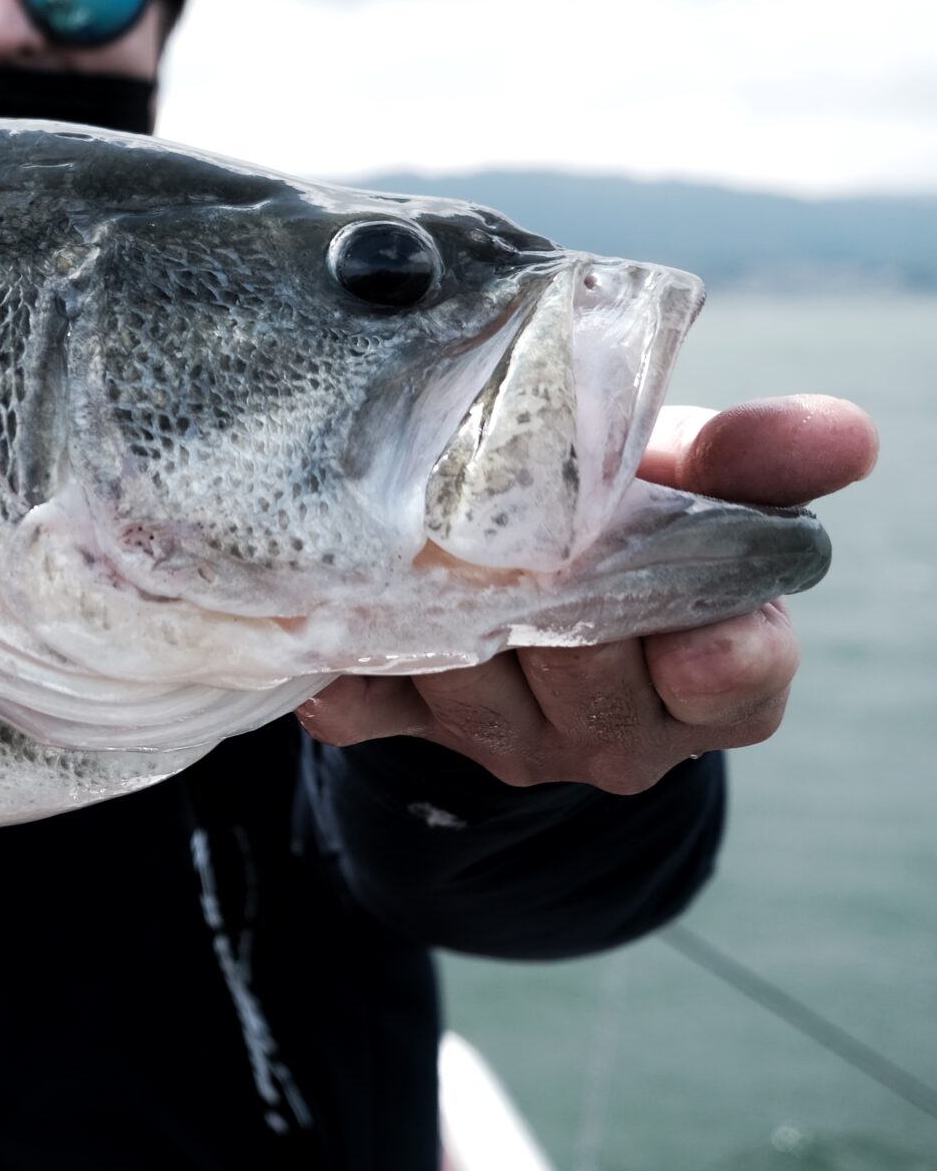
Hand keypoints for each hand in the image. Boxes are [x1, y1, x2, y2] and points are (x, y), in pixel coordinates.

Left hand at [297, 395, 877, 792]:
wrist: (514, 569)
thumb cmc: (623, 508)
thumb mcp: (697, 478)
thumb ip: (759, 458)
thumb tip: (845, 433)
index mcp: (717, 679)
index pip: (734, 685)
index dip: (718, 661)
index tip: (696, 631)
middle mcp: (616, 729)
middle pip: (582, 669)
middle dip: (553, 593)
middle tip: (516, 523)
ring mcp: (503, 738)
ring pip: (466, 679)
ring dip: (439, 604)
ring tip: (416, 531)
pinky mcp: (404, 728)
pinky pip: (359, 708)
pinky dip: (341, 666)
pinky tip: (324, 614)